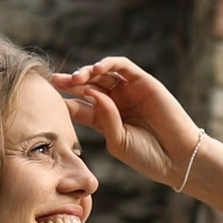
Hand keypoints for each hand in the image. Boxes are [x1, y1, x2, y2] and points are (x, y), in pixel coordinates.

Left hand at [52, 58, 202, 189]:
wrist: (176, 157)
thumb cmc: (147, 156)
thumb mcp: (117, 141)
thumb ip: (103, 119)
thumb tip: (90, 92)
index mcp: (104, 120)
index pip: (79, 106)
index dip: (63, 101)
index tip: (46, 99)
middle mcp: (115, 103)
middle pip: (87, 86)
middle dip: (70, 82)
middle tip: (55, 82)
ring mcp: (129, 91)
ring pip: (103, 74)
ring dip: (87, 73)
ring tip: (76, 79)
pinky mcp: (143, 82)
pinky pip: (123, 67)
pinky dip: (109, 64)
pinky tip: (96, 70)